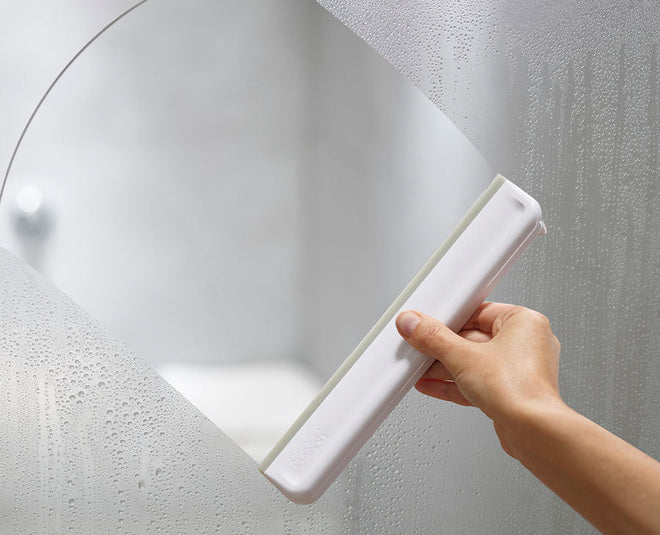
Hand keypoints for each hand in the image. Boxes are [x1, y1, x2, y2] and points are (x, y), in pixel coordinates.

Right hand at [395, 303, 562, 451]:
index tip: (429, 323)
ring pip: (474, 363)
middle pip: (473, 339)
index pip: (478, 312)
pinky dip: (456, 383)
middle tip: (422, 346)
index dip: (450, 319)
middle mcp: (526, 344)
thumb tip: (415, 324)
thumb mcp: (463, 357)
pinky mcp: (510, 393)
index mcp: (525, 322)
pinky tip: (433, 385)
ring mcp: (519, 371)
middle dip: (443, 348)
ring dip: (446, 367)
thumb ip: (434, 339)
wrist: (534, 432)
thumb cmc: (520, 391)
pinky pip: (478, 382)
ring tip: (423, 369)